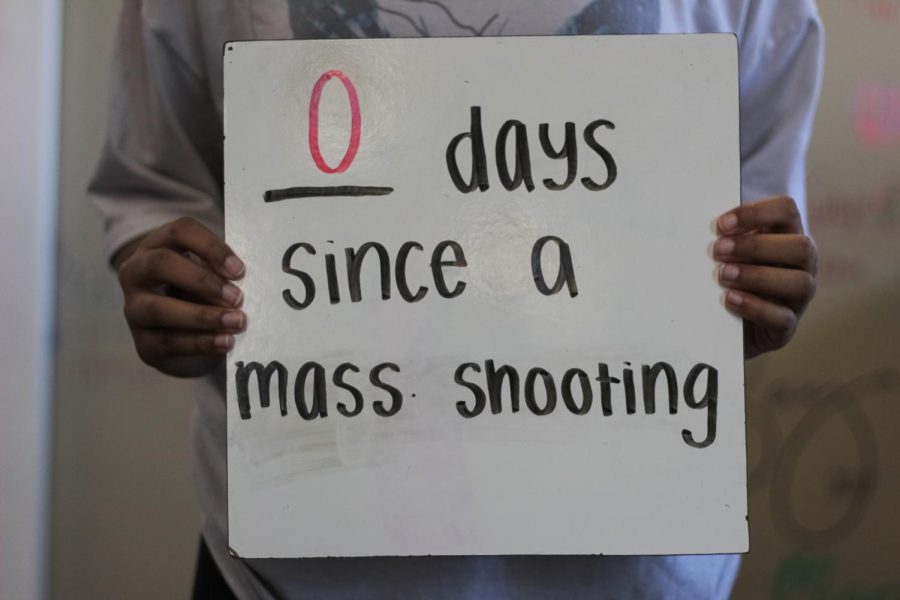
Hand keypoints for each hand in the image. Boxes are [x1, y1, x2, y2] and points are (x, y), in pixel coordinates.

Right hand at [115, 217, 245, 376]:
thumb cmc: (199, 294)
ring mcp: (133, 309)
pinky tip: (225, 342)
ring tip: (236, 322)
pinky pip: (168, 342)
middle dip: (202, 280)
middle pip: (160, 264)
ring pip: (159, 309)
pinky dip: (200, 342)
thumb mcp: (208, 275)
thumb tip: (245, 284)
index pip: (179, 232)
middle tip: (237, 297)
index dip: (210, 247)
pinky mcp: (143, 343)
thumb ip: (221, 273)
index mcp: (156, 246)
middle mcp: (136, 273)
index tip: (239, 270)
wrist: (179, 336)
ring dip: (203, 316)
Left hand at [714, 196, 816, 358]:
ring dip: (757, 276)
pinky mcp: (786, 326)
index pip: (787, 211)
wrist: (725, 325)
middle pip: (801, 247)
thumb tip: (700, 224)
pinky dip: (755, 307)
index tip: (721, 225)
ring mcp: (799, 298)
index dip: (756, 213)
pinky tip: (729, 299)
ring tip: (722, 275)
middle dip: (756, 247)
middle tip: (717, 251)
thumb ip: (725, 236)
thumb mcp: (728, 252)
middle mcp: (802, 265)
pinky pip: (782, 318)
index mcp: (787, 236)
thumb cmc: (726, 276)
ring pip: (800, 283)